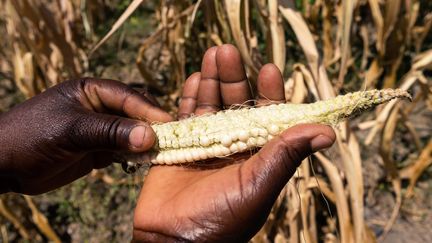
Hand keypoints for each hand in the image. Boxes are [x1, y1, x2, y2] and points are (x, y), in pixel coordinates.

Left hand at [0, 78, 171, 193]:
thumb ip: (111, 132)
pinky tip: (142, 162)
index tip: (167, 125)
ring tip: (160, 153)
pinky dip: (134, 156)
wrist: (4, 165)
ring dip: (145, 143)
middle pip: (134, 113)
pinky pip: (123, 150)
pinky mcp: (99, 150)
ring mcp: (100, 129)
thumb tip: (149, 136)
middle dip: (150, 126)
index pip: (127, 97)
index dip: (148, 110)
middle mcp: (99, 107)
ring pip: (132, 133)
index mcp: (91, 90)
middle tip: (168, 141)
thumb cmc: (32, 136)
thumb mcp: (72, 130)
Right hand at [132, 45, 335, 241]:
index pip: (267, 116)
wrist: (173, 239)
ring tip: (212, 54)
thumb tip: (327, 131)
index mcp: (258, 154)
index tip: (269, 69)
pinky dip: (187, 98)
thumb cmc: (221, 219)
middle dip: (233, 77)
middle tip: (228, 51)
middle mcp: (234, 146)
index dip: (269, 92)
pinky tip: (192, 79)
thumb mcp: (258, 185)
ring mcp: (206, 144)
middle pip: (235, 103)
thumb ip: (287, 156)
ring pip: (210, 105)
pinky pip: (184, 117)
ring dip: (210, 80)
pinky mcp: (179, 146)